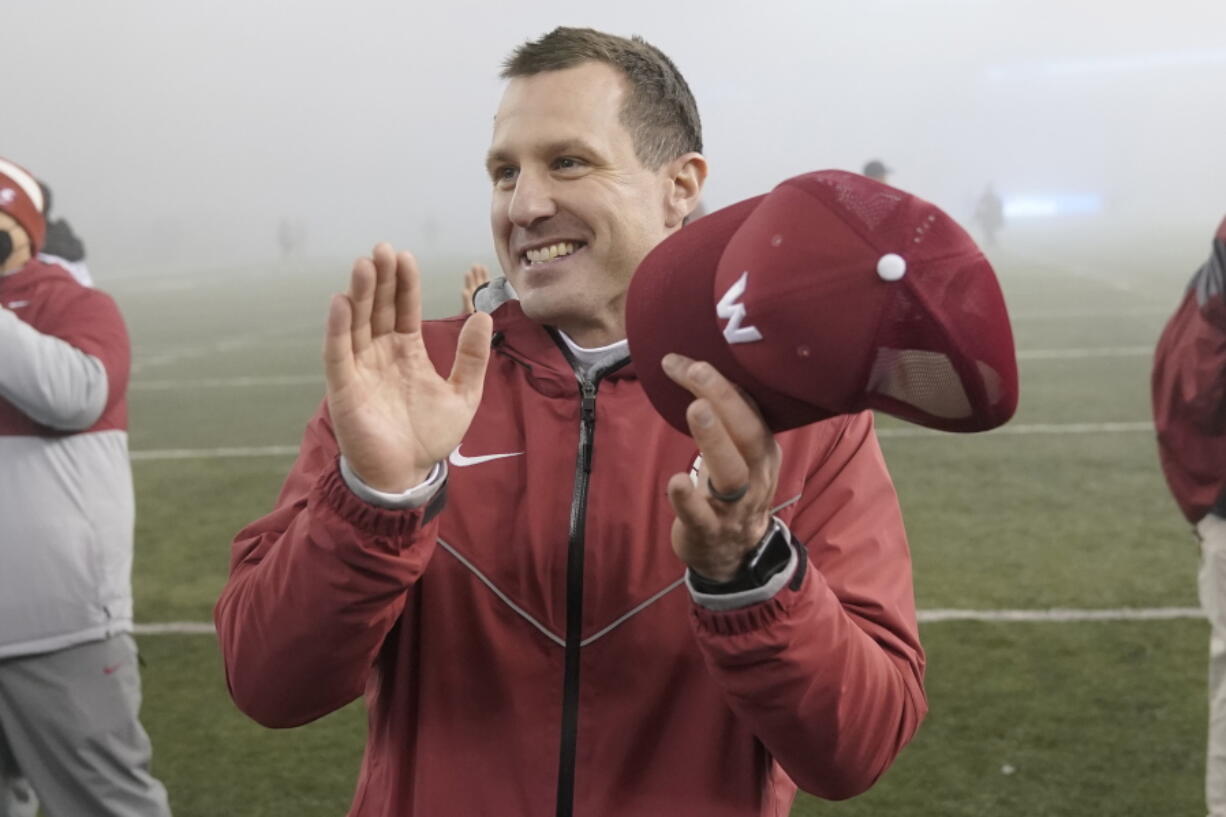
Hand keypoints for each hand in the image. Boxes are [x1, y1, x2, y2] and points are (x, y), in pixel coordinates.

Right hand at [324, 243, 492, 491]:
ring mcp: (360, 368)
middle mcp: (380, 353)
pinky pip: (338, 354)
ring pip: (357, 324)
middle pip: (377, 308)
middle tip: (382, 249)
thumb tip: (482, 316)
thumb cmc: (430, 436)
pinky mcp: (344, 388)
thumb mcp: (464, 394)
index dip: (404, 283)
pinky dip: (338, 328)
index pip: (404, 308)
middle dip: (379, 279)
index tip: (405, 256)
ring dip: (358, 294)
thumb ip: (473, 357)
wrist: (407, 475)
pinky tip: (340, 303)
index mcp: (407, 351)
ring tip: (363, 265)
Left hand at [662, 353, 779, 581]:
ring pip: (732, 473)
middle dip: (724, 399)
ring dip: (714, 440)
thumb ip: (728, 419)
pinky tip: (675, 481)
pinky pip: (702, 516)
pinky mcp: (709, 530)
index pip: (750, 409)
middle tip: (697, 371)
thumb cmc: (730, 491)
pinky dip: (688, 499)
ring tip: (696, 409)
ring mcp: (735, 506)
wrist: (734, 554)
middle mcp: (756, 475)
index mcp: (763, 451)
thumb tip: (696, 366)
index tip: (690, 359)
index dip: (723, 381)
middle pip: (746, 434)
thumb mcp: (740, 454)